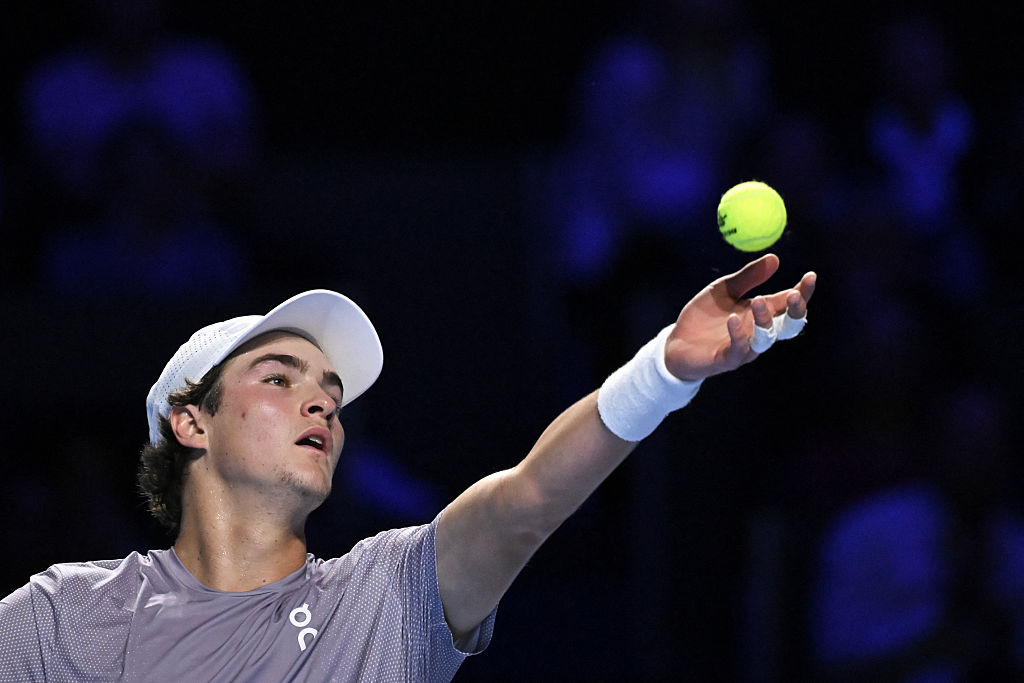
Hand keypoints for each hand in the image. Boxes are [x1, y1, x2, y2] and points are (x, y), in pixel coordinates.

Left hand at [664, 254, 815, 380]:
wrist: (676, 342)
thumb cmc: (704, 316)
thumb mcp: (724, 290)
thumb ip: (748, 277)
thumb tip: (775, 258)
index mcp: (762, 313)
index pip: (789, 303)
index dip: (803, 292)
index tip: (810, 276)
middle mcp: (759, 332)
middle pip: (789, 325)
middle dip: (795, 311)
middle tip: (794, 295)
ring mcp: (745, 348)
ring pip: (766, 338)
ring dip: (765, 320)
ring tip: (758, 301)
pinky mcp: (727, 360)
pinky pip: (738, 349)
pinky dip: (738, 334)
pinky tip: (732, 319)